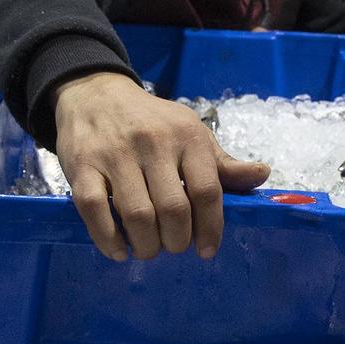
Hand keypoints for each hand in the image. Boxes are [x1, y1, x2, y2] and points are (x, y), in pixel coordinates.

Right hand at [52, 72, 270, 261]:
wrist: (96, 93)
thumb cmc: (152, 121)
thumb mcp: (191, 133)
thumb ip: (224, 162)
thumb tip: (262, 175)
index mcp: (187, 136)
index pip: (207, 191)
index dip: (211, 228)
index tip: (206, 250)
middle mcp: (153, 143)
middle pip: (173, 209)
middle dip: (177, 240)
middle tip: (173, 246)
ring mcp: (115, 154)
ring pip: (138, 215)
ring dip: (146, 245)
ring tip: (148, 248)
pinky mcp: (82, 165)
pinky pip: (96, 211)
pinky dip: (109, 239)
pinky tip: (119, 250)